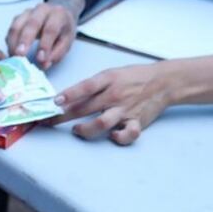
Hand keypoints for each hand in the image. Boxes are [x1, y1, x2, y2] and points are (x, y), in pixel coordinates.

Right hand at [5, 0, 83, 68]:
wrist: (58, 14)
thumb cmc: (62, 30)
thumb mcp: (66, 42)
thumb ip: (56, 53)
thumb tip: (43, 64)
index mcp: (59, 14)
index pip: (51, 28)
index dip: (45, 44)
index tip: (40, 59)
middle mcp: (42, 9)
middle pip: (32, 23)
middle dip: (25, 40)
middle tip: (20, 56)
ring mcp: (28, 12)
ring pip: (17, 24)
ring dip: (13, 42)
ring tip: (14, 57)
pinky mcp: (18, 17)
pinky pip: (11, 28)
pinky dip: (10, 41)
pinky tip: (12, 51)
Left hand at [50, 63, 172, 144]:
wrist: (162, 81)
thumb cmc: (133, 77)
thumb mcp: (111, 73)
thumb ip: (94, 85)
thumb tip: (69, 97)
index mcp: (108, 79)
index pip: (85, 87)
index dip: (68, 94)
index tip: (54, 101)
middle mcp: (115, 95)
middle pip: (85, 108)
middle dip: (64, 116)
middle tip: (50, 121)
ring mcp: (125, 109)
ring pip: (101, 123)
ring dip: (85, 129)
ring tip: (76, 130)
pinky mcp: (137, 121)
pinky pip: (127, 134)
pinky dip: (118, 138)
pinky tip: (111, 135)